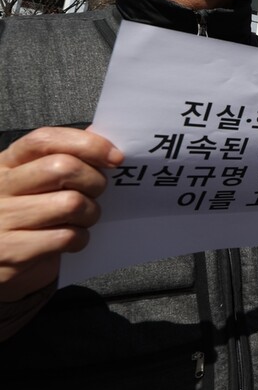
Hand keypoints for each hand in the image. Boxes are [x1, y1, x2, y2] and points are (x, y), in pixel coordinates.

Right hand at [0, 127, 120, 301]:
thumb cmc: (25, 218)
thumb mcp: (33, 184)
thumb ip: (62, 159)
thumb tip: (100, 139)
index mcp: (6, 164)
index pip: (44, 140)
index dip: (86, 144)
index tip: (114, 157)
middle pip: (63, 168)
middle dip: (94, 181)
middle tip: (96, 193)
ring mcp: (2, 219)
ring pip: (71, 204)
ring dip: (90, 213)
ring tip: (83, 219)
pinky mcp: (12, 250)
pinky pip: (66, 237)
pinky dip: (80, 239)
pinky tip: (72, 239)